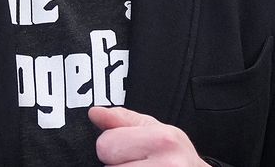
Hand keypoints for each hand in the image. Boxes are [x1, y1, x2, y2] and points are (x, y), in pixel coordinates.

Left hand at [89, 106, 208, 165]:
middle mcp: (166, 165)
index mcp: (162, 141)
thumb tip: (95, 113)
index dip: (113, 147)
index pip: (106, 144)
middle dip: (117, 165)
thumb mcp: (158, 131)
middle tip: (137, 164)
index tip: (129, 149)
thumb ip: (123, 120)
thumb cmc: (178, 158)